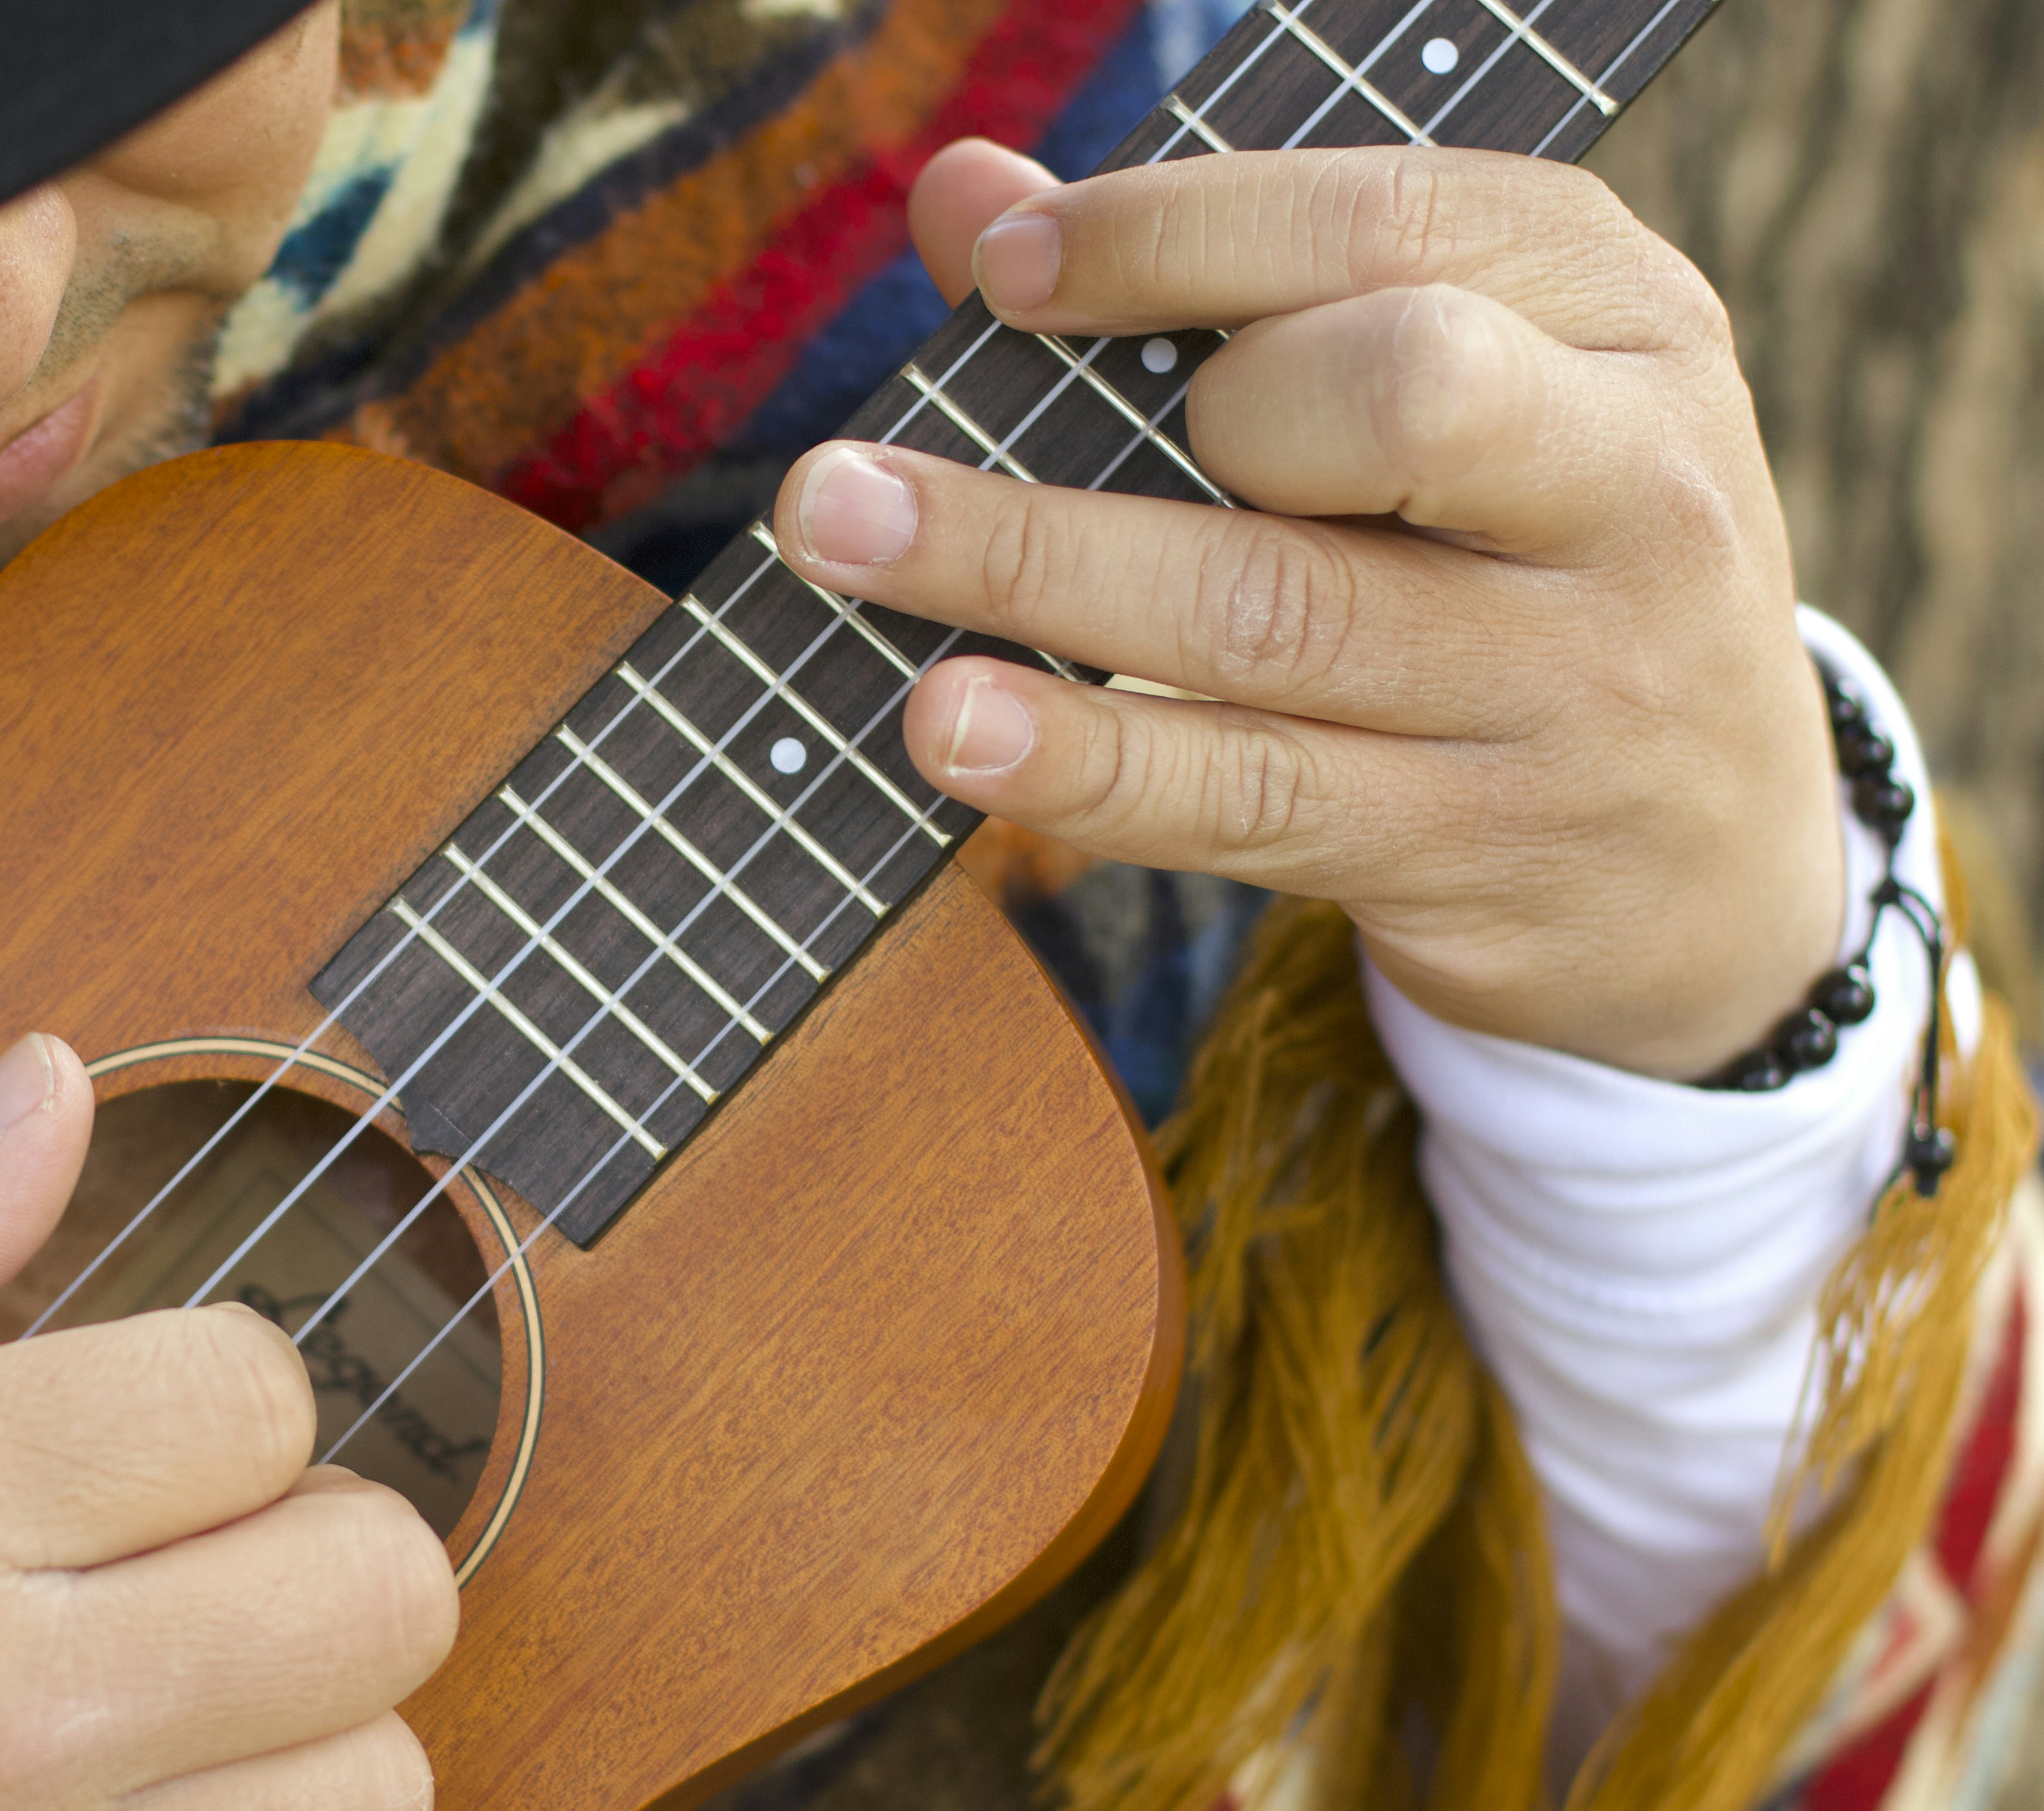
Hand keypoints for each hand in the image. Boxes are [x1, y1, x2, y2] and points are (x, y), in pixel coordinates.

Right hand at [0, 1034, 458, 1810]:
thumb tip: (55, 1085)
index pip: (258, 1396)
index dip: (221, 1386)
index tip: (142, 1426)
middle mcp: (4, 1712)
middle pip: (380, 1588)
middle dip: (320, 1535)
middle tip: (205, 1554)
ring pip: (379, 1788)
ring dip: (315, 1725)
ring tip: (189, 1706)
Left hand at [776, 141, 1841, 1079]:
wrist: (1720, 867)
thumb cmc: (1512, 568)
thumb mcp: (1451, 393)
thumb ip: (1214, 283)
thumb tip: (965, 193)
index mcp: (1617, 317)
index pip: (1395, 226)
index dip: (1177, 236)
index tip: (1005, 268)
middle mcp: (1624, 485)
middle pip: (1387, 399)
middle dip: (1148, 411)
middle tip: (930, 440)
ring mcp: (1563, 681)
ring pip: (1277, 614)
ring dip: (1034, 574)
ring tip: (841, 542)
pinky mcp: (1476, 847)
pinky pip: (1250, 794)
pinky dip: (1085, 759)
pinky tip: (951, 727)